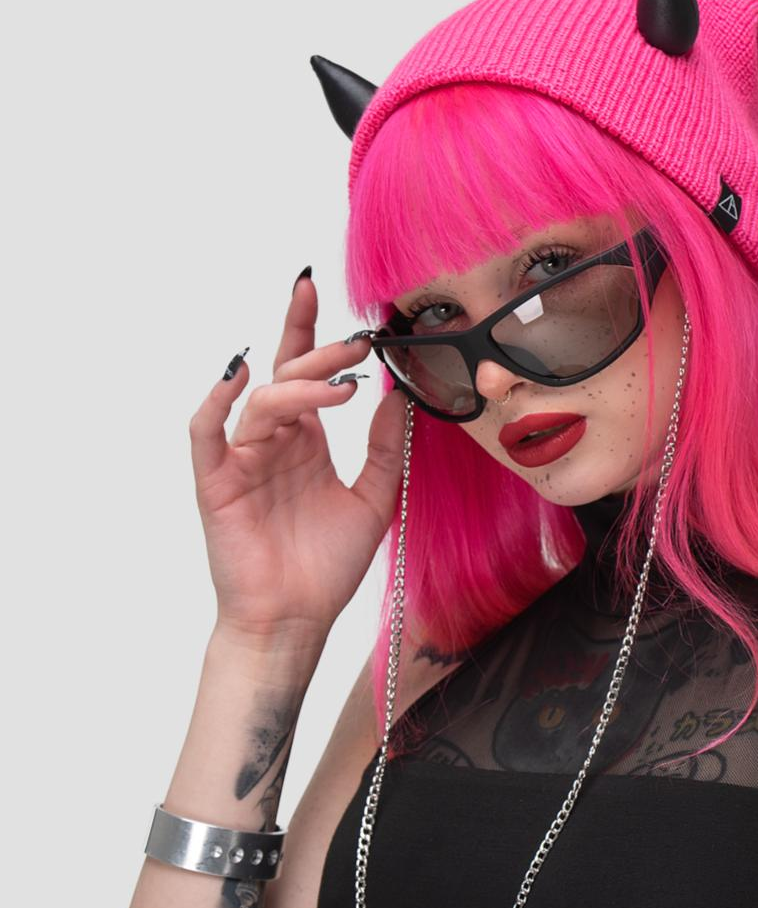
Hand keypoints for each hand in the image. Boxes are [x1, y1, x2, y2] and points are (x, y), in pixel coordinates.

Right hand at [190, 271, 410, 643]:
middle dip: (320, 353)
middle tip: (356, 343)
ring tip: (341, 385)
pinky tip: (241, 375)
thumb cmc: (326, 567)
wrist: (296, 621)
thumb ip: (387, 449)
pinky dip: (217, 401)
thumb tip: (400, 395)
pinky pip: (207, 432)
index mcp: (306, 443)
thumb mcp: (375, 500)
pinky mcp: (217, 483)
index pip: (304, 372)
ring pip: (263, 403)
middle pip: (288, 379)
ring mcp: (242, 460)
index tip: (318, 286)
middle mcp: (273, 444)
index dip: (308, 329)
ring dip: (300, 387)